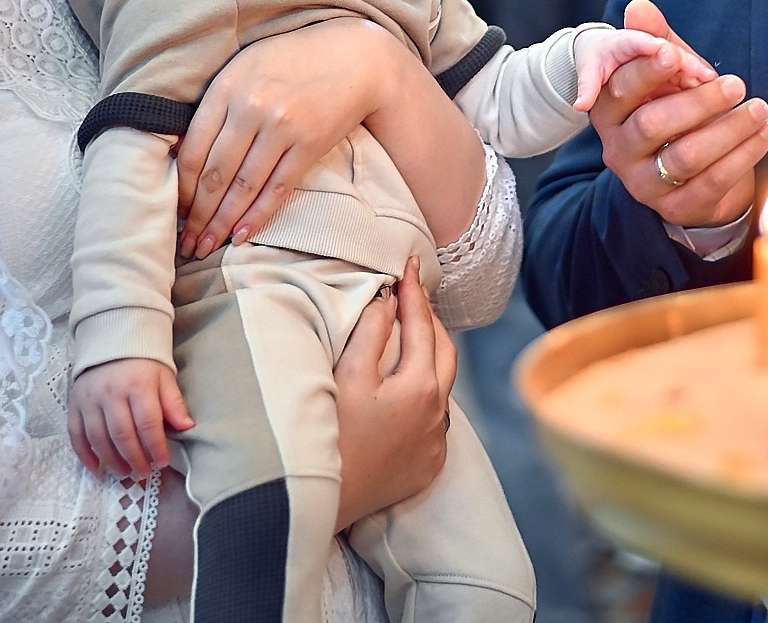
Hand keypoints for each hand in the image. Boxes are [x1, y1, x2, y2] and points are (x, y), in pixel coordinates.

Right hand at [68, 357, 193, 479]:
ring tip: (125, 472)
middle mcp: (111, 394)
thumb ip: (174, 403)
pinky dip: (85, 454)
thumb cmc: (143, 361)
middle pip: (122, 435)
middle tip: (143, 472)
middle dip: (135, 459)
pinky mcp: (74, 404)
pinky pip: (76, 434)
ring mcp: (89, 399)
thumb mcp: (164, 376)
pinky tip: (96, 468)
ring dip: (112, 460)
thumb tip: (187, 427)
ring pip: (99, 438)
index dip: (155, 447)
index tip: (162, 462)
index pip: (148, 424)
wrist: (112, 338)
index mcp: (138, 385)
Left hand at [176, 19, 390, 257]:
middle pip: (214, 174)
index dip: (180, 188)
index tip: (174, 210)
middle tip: (185, 243)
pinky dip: (256, 216)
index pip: (192, 150)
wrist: (353, 56)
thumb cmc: (291, 61)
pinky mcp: (308, 145)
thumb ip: (216, 104)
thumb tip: (182, 152)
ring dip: (221, 223)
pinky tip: (240, 236)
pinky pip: (276, 189)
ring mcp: (281, 127)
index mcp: (226, 87)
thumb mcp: (244, 68)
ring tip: (205, 247)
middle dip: (197, 215)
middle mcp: (251, 108)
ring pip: (242, 187)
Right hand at [334, 258, 455, 528]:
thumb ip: (371, 332)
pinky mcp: (428, 465)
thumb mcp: (345, 376)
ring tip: (412, 335)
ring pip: (444, 386)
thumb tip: (388, 299)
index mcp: (420, 387)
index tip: (411, 265)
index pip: (422, 326)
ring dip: (431, 357)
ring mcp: (436, 443)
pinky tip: (409, 388)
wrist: (322, 501)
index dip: (415, 293)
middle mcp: (438, 415)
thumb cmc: (329, 435)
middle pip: (444, 352)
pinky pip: (437, 418)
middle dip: (430, 320)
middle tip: (412, 296)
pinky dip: (428, 392)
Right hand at [590, 0, 767, 228]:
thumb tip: (639, 7)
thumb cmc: (676, 108)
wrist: (692, 173)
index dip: (646, 71)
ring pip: (684, 157)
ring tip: (760, 109)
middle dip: (697, 102)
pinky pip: (711, 182)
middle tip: (736, 84)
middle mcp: (618, 150)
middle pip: (651, 125)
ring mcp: (644, 183)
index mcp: (609, 112)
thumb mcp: (668, 73)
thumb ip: (656, 39)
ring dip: (727, 131)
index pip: (620, 89)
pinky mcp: (676, 207)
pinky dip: (742, 156)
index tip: (673, 53)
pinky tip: (764, 134)